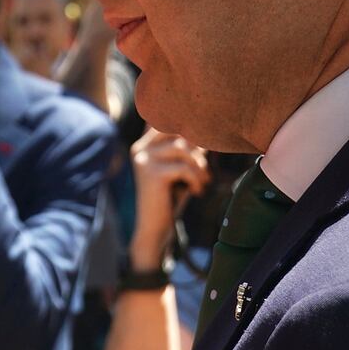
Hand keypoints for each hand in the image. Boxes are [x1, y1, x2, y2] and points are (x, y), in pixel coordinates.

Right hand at [126, 128, 209, 268]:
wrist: (156, 228)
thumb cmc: (171, 197)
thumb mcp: (180, 168)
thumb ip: (188, 148)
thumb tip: (208, 130)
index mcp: (144, 144)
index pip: (167, 121)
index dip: (189, 127)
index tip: (204, 144)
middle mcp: (140, 148)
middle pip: (176, 129)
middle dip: (198, 144)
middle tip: (204, 167)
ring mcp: (143, 160)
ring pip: (182, 146)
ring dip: (200, 164)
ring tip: (204, 180)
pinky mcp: (151, 174)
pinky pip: (184, 167)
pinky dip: (196, 179)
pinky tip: (197, 191)